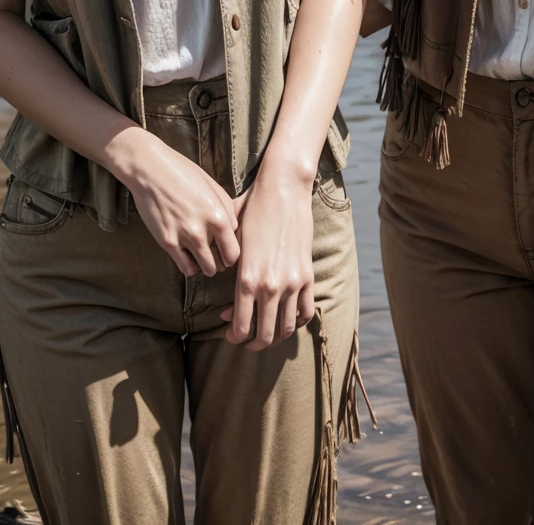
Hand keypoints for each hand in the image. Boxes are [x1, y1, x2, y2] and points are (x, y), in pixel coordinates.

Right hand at [118, 130, 239, 277]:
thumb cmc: (183, 173)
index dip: (232, 254)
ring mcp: (182, 238)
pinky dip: (189, 264)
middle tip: (215, 254)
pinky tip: (188, 253)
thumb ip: (227, 209)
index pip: (233, 252)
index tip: (227, 251)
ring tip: (201, 254)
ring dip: (204, 265)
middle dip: (219, 262)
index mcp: (218, 215)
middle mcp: (202, 230)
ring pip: (203, 270)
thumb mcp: (213, 186)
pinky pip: (184, 267)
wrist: (150, 169)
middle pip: (219, 265)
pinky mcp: (166, 242)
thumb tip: (233, 230)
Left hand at [220, 162, 314, 350]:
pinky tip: (287, 317)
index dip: (234, 337)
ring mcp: (292, 283)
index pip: (241, 327)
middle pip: (265, 335)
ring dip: (274, 336)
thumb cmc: (252, 209)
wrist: (283, 190)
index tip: (229, 332)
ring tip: (265, 332)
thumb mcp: (231, 239)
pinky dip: (296, 321)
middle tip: (245, 339)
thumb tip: (225, 297)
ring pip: (286, 328)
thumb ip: (226, 270)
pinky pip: (305, 311)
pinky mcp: (308, 276)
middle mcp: (270, 286)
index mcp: (247, 279)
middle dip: (253, 343)